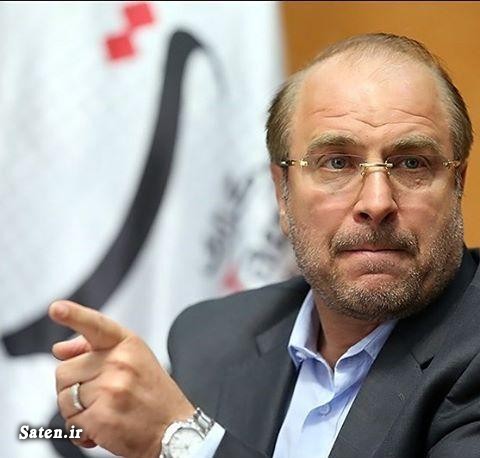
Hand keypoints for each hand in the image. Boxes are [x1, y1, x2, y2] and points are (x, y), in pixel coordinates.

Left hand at [50, 300, 194, 457]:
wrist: (173, 428)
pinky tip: (101, 428)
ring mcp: (111, 389)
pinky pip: (71, 423)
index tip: (56, 308)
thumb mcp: (134, 360)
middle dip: (72, 387)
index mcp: (127, 344)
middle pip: (63, 371)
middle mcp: (120, 362)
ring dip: (75, 410)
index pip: (95, 325)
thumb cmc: (153, 393)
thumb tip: (59, 349)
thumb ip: (95, 349)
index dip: (73, 315)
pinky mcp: (102, 417)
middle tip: (96, 396)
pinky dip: (80, 430)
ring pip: (63, 398)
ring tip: (102, 411)